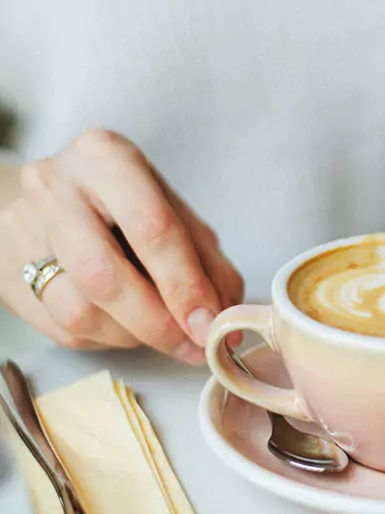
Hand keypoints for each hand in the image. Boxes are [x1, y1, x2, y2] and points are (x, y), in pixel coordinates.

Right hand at [0, 129, 243, 363]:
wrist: (44, 198)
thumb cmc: (121, 202)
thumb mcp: (172, 210)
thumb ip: (206, 259)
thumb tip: (227, 315)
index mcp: (106, 159)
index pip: (152, 229)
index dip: (185, 286)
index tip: (210, 325)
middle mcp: (56, 189)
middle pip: (106, 276)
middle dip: (159, 324)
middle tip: (193, 346)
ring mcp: (24, 232)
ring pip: (81, 311)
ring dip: (134, 336)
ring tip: (161, 331)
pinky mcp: (8, 275)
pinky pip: (64, 328)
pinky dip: (108, 338)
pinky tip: (126, 325)